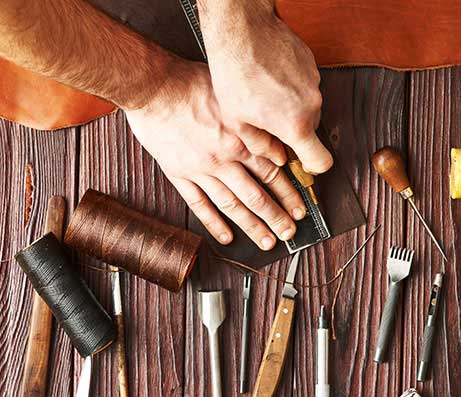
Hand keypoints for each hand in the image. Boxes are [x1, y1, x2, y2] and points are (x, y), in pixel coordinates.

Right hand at [125, 61, 305, 249]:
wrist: (152, 86)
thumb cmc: (191, 84)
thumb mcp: (234, 97)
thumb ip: (256, 125)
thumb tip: (281, 146)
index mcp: (240, 139)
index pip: (272, 173)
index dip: (289, 193)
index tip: (300, 208)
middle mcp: (223, 158)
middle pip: (256, 194)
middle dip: (276, 216)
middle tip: (290, 232)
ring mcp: (200, 169)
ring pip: (231, 204)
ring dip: (251, 226)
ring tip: (267, 241)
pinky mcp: (179, 174)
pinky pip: (199, 204)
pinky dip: (213, 223)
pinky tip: (227, 237)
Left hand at [200, 1, 332, 173]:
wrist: (240, 32)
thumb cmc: (234, 74)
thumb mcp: (237, 121)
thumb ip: (260, 146)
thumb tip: (275, 157)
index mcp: (294, 125)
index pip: (322, 161)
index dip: (314, 167)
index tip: (304, 164)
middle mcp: (311, 105)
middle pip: (310, 130)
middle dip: (292, 131)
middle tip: (266, 121)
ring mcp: (314, 83)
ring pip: (307, 107)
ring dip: (290, 107)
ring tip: (264, 94)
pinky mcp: (312, 65)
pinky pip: (306, 86)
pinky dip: (291, 87)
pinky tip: (269, 79)